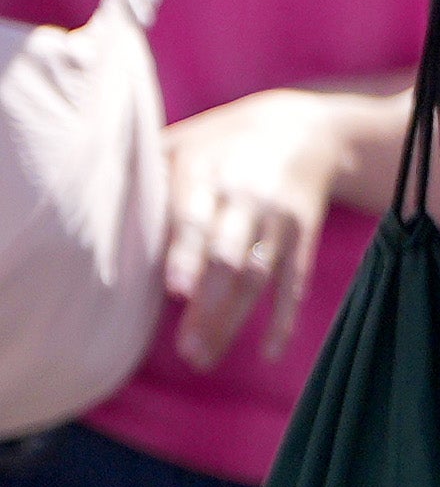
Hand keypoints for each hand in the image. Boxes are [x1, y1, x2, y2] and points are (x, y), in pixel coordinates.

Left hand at [152, 86, 375, 368]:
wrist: (306, 128)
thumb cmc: (220, 141)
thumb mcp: (182, 142)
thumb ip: (145, 174)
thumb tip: (87, 210)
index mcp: (207, 169)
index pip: (196, 217)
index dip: (188, 254)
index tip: (176, 291)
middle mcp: (247, 194)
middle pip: (230, 256)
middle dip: (210, 304)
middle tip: (187, 350)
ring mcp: (279, 218)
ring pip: (257, 277)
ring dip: (233, 321)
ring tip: (203, 359)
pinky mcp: (303, 236)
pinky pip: (295, 282)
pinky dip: (285, 318)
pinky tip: (270, 352)